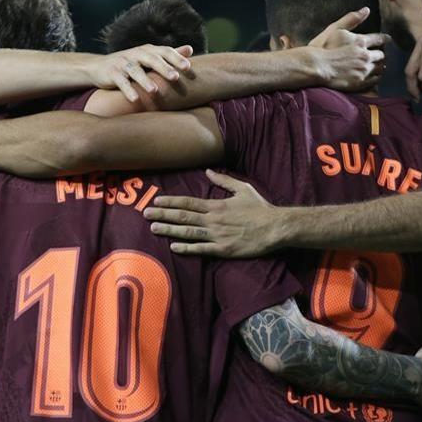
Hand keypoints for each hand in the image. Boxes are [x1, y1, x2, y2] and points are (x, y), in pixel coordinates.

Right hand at [89, 44, 193, 101]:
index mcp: (147, 50)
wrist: (98, 67)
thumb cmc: (130, 64)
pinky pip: (121, 82)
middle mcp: (135, 54)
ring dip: (145, 80)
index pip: (164, 51)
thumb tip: (190, 49)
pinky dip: (128, 90)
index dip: (176, 58)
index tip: (188, 68)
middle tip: (175, 77)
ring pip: (135, 70)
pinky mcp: (112, 73)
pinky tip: (135, 99)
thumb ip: (168, 55)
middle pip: (151, 59)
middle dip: (164, 68)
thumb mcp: (148, 58)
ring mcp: (123, 63)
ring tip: (155, 91)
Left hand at [144, 170, 281, 257]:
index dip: (170, 202)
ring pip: (188, 233)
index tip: (156, 201)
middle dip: (163, 215)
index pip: (188, 203)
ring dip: (169, 230)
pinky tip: (174, 247)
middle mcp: (213, 220)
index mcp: (216, 206)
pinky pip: (201, 249)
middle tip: (145, 215)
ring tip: (154, 228)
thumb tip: (208, 171)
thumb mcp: (243, 189)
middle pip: (183, 217)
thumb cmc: (260, 208)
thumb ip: (223, 181)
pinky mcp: (223, 250)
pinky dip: (187, 248)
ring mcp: (217, 236)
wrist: (275, 228)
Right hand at [308, 8, 388, 91]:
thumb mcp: (335, 29)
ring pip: (380, 68)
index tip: (388, 39)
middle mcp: (365, 56)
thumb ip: (351, 19)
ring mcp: (363, 70)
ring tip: (378, 66)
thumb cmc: (322, 48)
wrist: (316, 67)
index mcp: (360, 42)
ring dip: (379, 66)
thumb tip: (366, 9)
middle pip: (380, 55)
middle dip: (380, 54)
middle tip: (379, 55)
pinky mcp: (360, 82)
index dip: (384, 39)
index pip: (379, 39)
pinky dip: (376, 77)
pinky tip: (374, 77)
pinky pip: (375, 80)